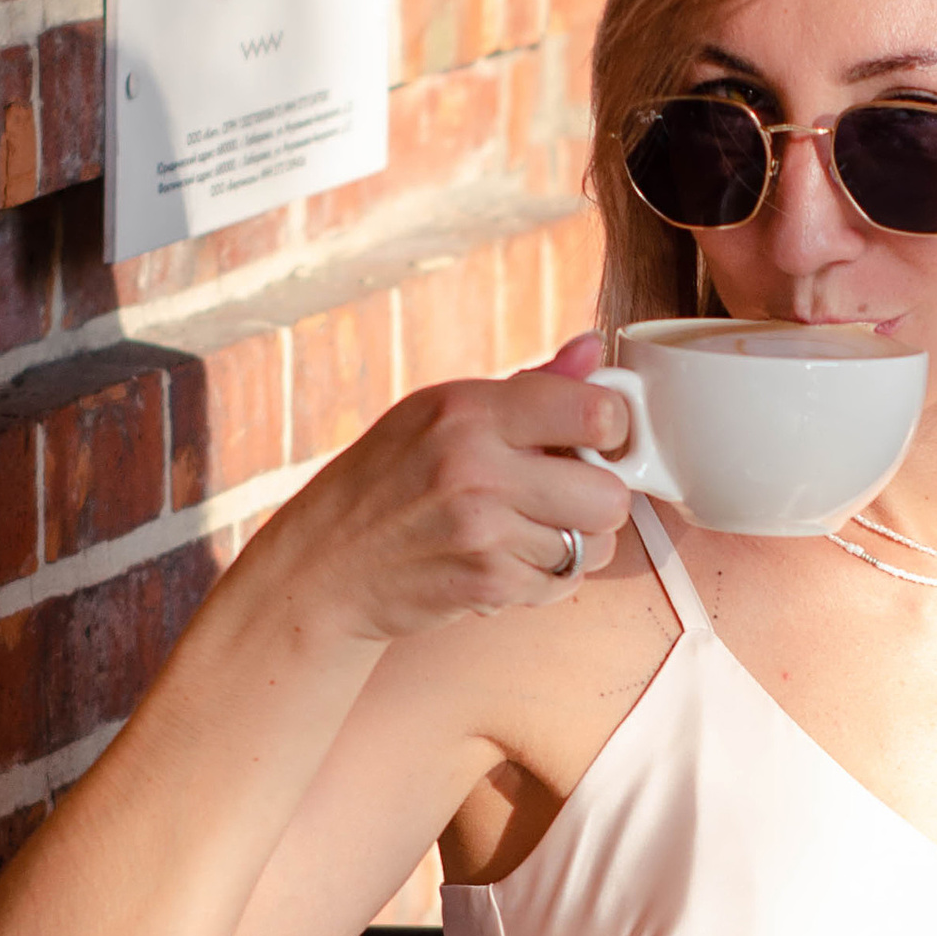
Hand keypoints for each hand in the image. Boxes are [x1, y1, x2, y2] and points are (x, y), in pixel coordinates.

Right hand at [273, 337, 633, 639]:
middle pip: (611, 496)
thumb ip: (529, 387)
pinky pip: (563, 586)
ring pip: (594, 546)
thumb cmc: (383, 483)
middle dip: (601, 501)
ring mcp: (482, 531)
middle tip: (570, 497)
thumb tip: (594, 349)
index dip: (613, 430)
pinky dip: (547, 580)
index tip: (597, 440)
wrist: (324, 566)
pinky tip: (509, 561)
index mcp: (469, 409)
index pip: (596, 412)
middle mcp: (476, 467)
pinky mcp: (485, 584)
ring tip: (529, 531)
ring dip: (574, 545)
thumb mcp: (438, 413)